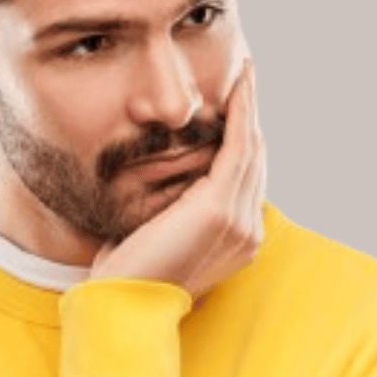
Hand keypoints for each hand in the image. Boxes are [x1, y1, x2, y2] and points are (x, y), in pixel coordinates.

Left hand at [87, 57, 265, 300]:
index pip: (245, 179)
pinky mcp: (220, 208)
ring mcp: (238, 222)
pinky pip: (239, 146)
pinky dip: (241, 111)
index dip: (243, 139)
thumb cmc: (126, 274)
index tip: (238, 105)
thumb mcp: (156, 234)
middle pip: (255, 159)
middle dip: (252, 115)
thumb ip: (170, 209)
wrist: (121, 304)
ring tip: (246, 72)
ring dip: (250, 105)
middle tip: (247, 76)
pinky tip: (239, 84)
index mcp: (236, 241)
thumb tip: (160, 181)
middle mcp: (247, 232)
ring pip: (251, 148)